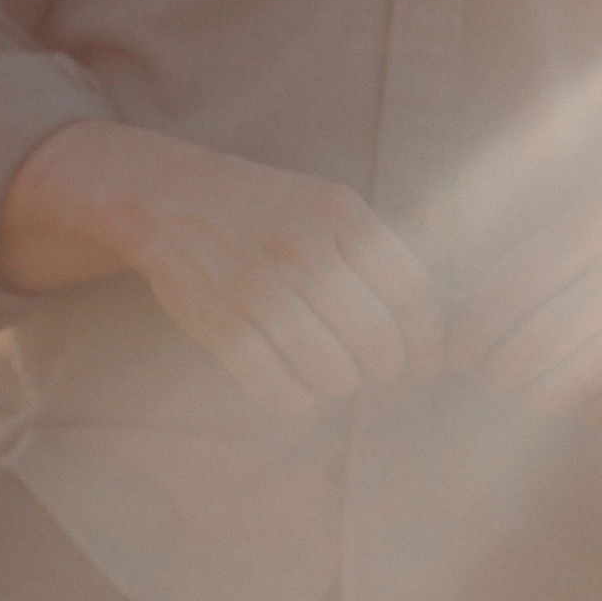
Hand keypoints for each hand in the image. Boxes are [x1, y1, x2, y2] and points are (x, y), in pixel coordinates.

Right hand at [2, 121, 442, 415]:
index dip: (429, 341)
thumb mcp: (328, 204)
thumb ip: (377, 253)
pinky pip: (281, 391)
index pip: (413, 295)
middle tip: (380, 370)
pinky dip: (300, 401)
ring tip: (337, 375)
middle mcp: (304, 250)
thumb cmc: (267, 209)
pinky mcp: (222, 327)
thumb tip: (433, 324)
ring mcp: (260, 290)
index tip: (427, 361)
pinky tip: (300, 387)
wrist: (169, 199)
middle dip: (388, 368)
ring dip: (343, 384)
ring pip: (334, 373)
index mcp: (342, 215)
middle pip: (379, 341)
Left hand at [447, 180, 601, 428]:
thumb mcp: (571, 236)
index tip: (460, 349)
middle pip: (536, 344)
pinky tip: (587, 393)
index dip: (469, 335)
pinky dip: (593, 410)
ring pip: (575, 381)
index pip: (505, 295)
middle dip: (498, 370)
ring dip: (538, 393)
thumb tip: (440, 327)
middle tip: (492, 372)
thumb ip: (511, 273)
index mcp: (593, 225)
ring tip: (530, 383)